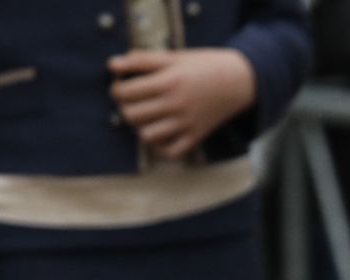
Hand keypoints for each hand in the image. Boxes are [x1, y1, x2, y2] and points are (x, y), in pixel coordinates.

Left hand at [108, 48, 256, 160]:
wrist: (237, 80)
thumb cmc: (203, 65)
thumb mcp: (173, 57)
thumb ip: (142, 60)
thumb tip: (112, 65)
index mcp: (168, 81)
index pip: (126, 92)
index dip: (116, 89)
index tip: (120, 87)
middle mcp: (175, 104)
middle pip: (132, 115)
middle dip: (124, 108)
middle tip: (130, 102)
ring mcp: (186, 123)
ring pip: (146, 135)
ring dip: (139, 127)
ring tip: (144, 118)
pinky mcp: (196, 136)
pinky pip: (170, 152)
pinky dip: (159, 147)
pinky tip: (158, 134)